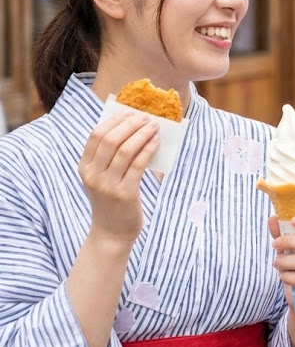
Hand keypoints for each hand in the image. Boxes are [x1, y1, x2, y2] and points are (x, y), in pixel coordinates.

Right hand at [79, 111, 158, 244]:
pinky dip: (148, 150)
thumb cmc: (111, 201)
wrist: (111, 234)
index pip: (95, 136)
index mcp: (84, 168)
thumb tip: (133, 129)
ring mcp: (108, 185)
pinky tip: (156, 142)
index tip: (130, 112)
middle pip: (111, 140)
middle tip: (146, 117)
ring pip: (125, 150)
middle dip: (130, 124)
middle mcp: (93, 175)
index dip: (114, 121)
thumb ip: (110, 158)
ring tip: (154, 127)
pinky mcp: (125, 193)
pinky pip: (138, 165)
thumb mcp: (102, 178)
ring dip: (142, 134)